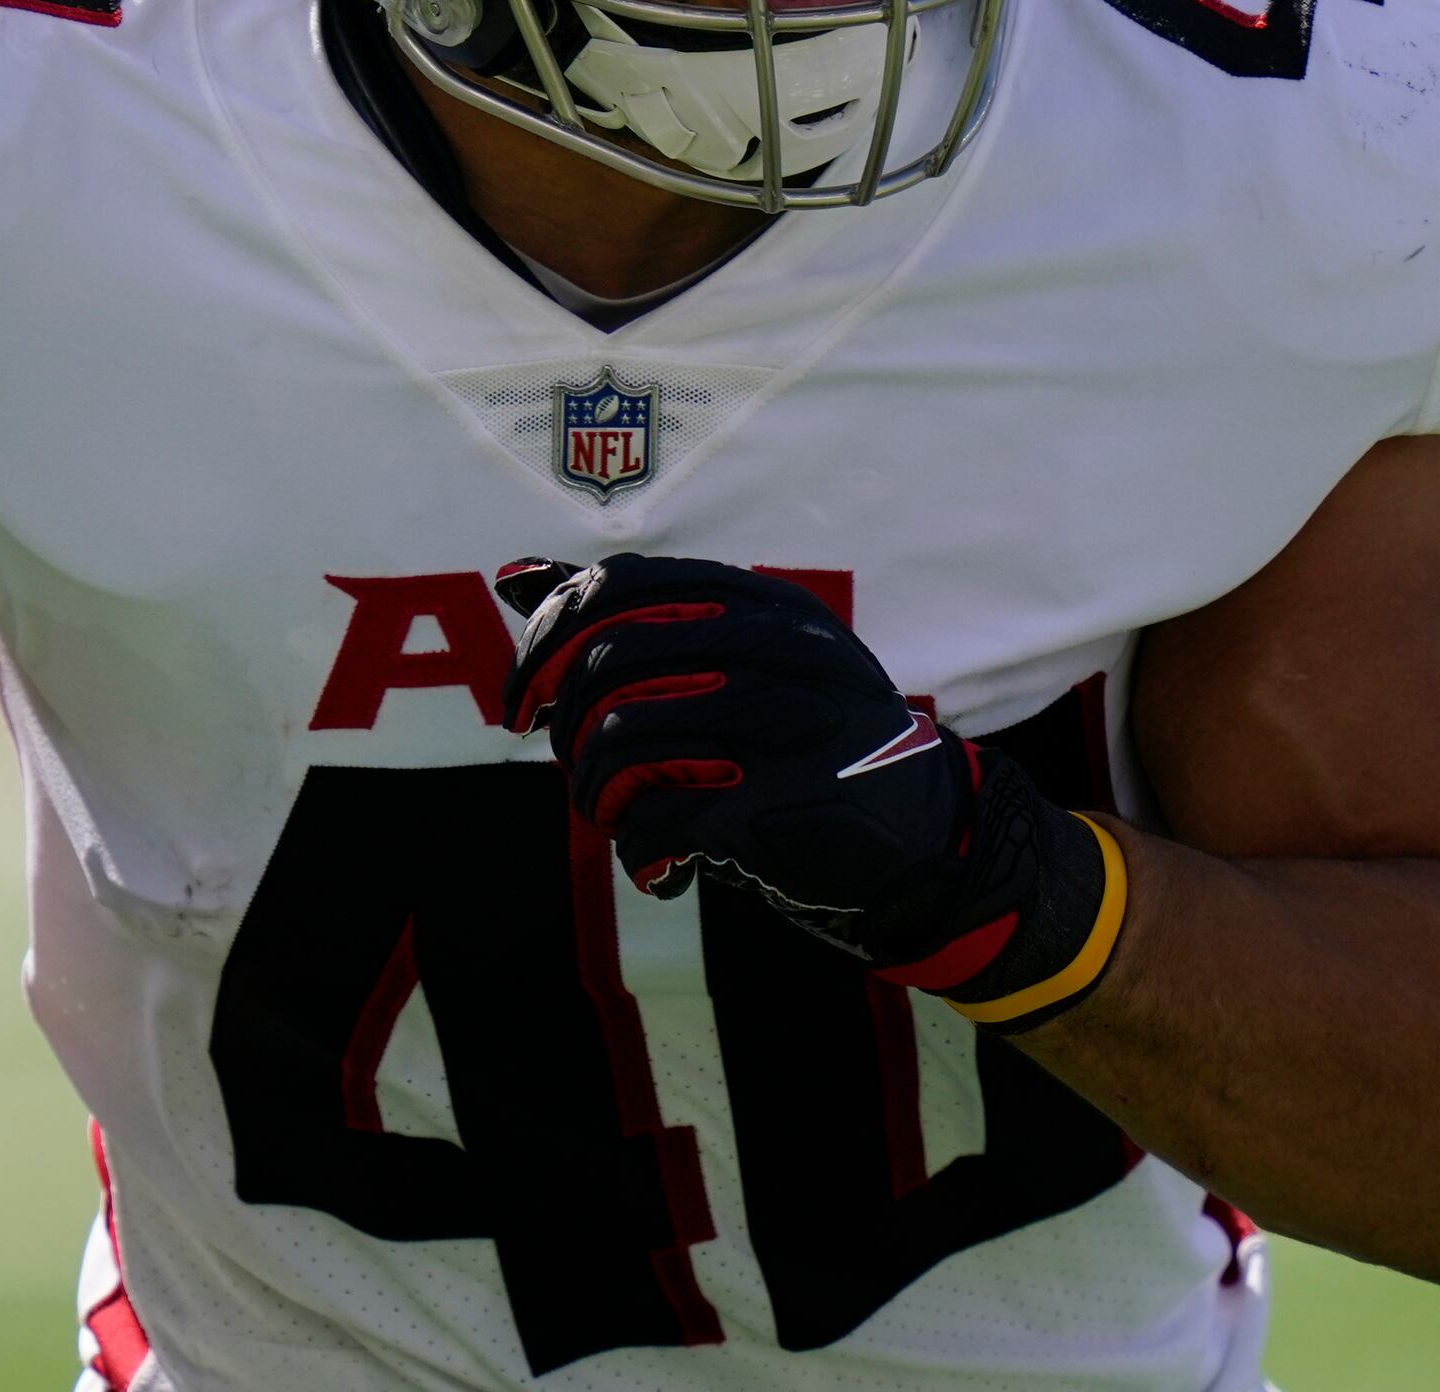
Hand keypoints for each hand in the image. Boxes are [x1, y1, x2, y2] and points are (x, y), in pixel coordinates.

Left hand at [496, 555, 1128, 1030]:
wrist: (927, 844)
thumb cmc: (809, 748)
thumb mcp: (744, 661)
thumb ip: (634, 617)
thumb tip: (513, 573)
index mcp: (766, 607)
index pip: (621, 585)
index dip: (549, 636)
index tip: (525, 693)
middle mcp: (779, 652)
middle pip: (609, 660)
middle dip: (562, 723)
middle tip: (574, 766)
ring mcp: (784, 727)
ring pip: (622, 738)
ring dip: (593, 792)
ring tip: (616, 817)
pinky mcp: (778, 807)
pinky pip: (655, 817)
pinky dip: (637, 849)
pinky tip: (659, 867)